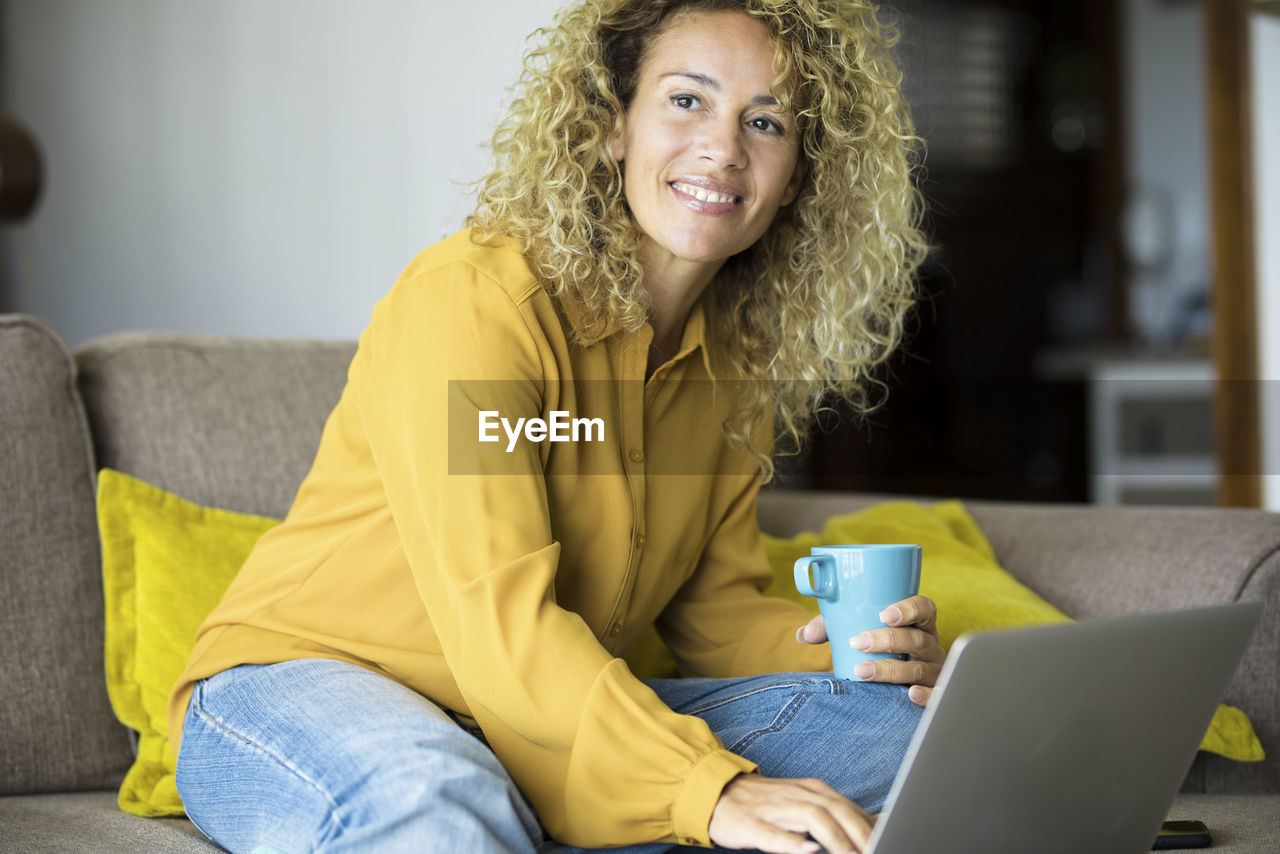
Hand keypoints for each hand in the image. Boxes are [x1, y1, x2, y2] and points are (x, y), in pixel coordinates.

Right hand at [708, 773, 874, 853]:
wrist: (718, 793)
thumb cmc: (768, 804)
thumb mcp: (807, 803)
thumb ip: (840, 813)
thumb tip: (882, 821)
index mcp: (814, 791)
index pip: (851, 809)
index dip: (873, 829)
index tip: (894, 841)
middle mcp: (798, 795)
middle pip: (838, 811)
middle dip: (862, 835)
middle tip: (878, 851)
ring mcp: (775, 809)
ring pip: (812, 820)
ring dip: (836, 840)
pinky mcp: (753, 824)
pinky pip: (775, 834)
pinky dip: (793, 842)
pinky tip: (809, 850)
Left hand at [796, 595, 943, 706]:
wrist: (893, 686)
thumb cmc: (876, 651)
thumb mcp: (857, 635)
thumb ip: (832, 629)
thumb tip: (803, 634)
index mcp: (918, 624)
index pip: (924, 608)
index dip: (908, 609)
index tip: (884, 614)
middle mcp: (930, 645)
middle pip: (917, 639)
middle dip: (887, 640)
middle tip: (858, 642)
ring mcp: (934, 671)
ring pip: (919, 668)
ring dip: (890, 669)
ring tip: (862, 670)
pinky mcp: (935, 694)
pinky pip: (936, 695)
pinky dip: (926, 696)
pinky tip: (910, 695)